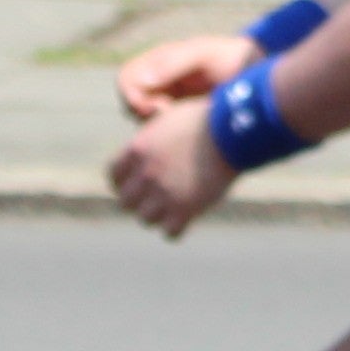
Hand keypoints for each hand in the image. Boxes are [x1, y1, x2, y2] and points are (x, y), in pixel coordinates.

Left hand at [110, 99, 238, 238]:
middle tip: (157, 197)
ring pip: (146, 219)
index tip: (135, 183)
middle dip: (141, 199)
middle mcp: (146, 175)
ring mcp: (165, 194)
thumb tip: (145, 136)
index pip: (113, 176)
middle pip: (127, 202)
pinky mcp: (186, 209)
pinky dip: (177, 228)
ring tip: (174, 207)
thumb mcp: (171, 117)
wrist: (236, 131)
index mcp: (138, 150)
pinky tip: (186, 219)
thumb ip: (152, 134)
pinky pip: (170, 232)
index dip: (124, 181)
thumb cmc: (208, 118)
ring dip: (159, 214)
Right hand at [117, 30, 252, 123]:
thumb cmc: (233, 58)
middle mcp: (158, 78)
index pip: (127, 79)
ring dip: (154, 123)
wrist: (258, 75)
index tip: (158, 107)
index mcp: (160, 60)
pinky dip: (166, 129)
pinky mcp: (178, 113)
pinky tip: (187, 126)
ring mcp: (167, 96)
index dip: (134, 96)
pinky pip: (157, 127)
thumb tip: (144, 81)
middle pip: (129, 100)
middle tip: (170, 116)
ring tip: (182, 120)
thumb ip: (174, 63)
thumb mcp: (206, 54)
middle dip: (143, 111)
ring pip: (141, 116)